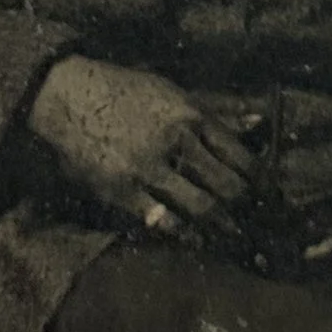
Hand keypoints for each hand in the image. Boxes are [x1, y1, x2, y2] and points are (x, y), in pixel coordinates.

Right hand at [25, 55, 260, 244]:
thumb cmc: (121, 92)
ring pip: (202, 207)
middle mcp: (176, 141)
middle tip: (257, 225)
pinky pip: (163, 222)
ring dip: (222, 228)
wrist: (63, 96)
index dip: (262, 182)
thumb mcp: (171, 92)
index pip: (242, 156)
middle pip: (229, 186)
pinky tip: (194, 239)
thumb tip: (260, 121)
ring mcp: (148, 168)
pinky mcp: (121, 191)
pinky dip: (183, 234)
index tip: (269, 197)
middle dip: (248, 210)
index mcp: (192, 115)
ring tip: (233, 238)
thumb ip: (215, 111)